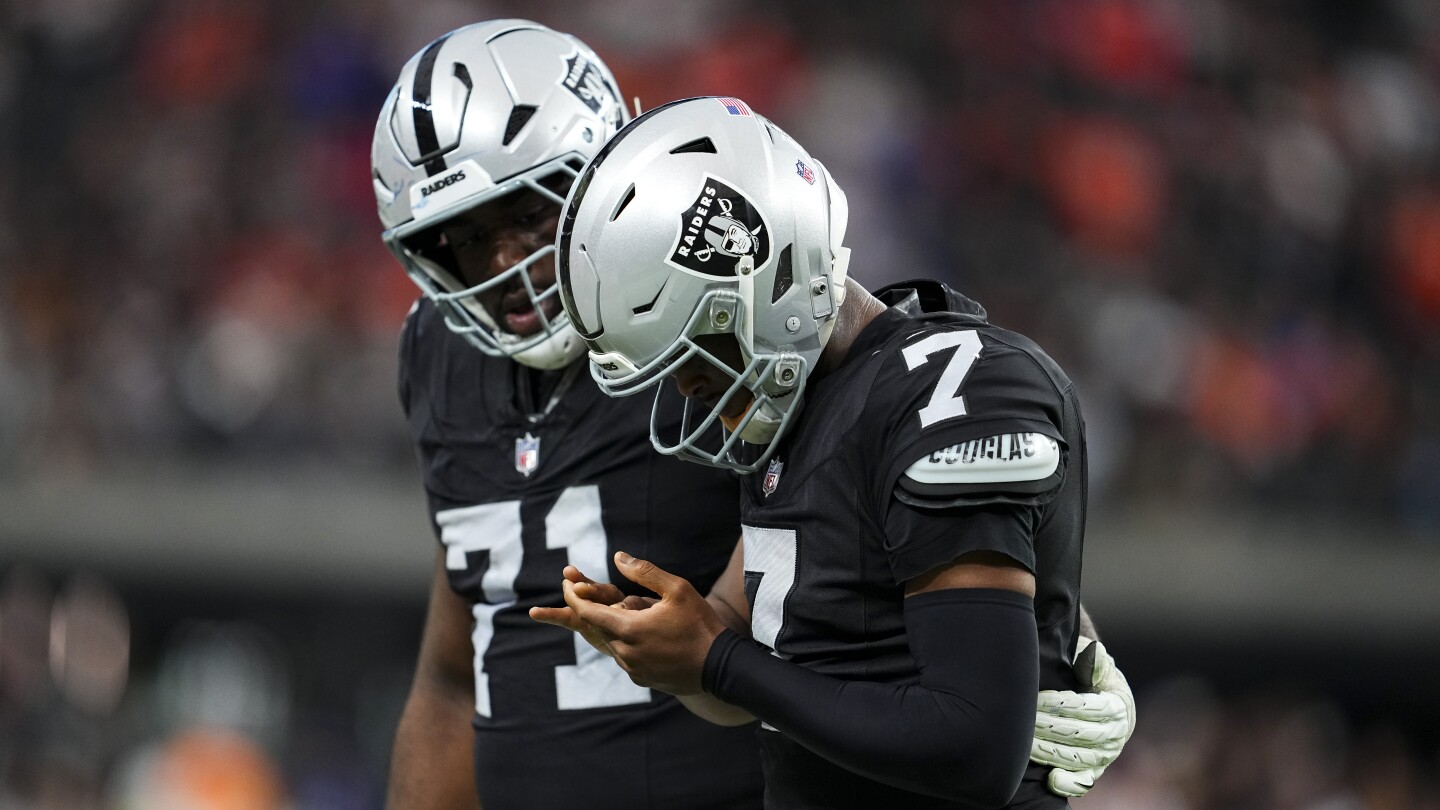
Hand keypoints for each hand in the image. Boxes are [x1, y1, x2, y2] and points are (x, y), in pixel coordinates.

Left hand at [544, 552, 725, 695]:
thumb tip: (618, 557)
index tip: (567, 585)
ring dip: (614, 628)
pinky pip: (626, 658)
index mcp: (628, 629)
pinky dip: (627, 644)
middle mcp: (625, 652)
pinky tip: (644, 635)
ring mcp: (633, 669)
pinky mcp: (642, 679)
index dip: (574, 597)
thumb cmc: (700, 624)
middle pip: (599, 628)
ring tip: (628, 613)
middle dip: (595, 610)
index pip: (589, 613)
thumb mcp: (677, 589)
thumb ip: (645, 572)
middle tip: (590, 592)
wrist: (720, 667)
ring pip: (612, 643)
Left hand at [1032, 636, 1135, 797]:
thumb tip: (1095, 652)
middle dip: (1050, 727)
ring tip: (1026, 745)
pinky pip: (1083, 782)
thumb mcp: (1094, 664)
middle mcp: (1115, 735)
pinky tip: (1051, 780)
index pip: (1090, 707)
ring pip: (1079, 758)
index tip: (1039, 699)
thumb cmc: (1090, 676)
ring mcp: (1105, 756)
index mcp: (1118, 707)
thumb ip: (1093, 662)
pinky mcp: (1094, 770)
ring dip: (1052, 753)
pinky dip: (1069, 783)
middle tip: (1026, 720)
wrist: (1097, 695)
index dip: (1063, 704)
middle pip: (1082, 734)